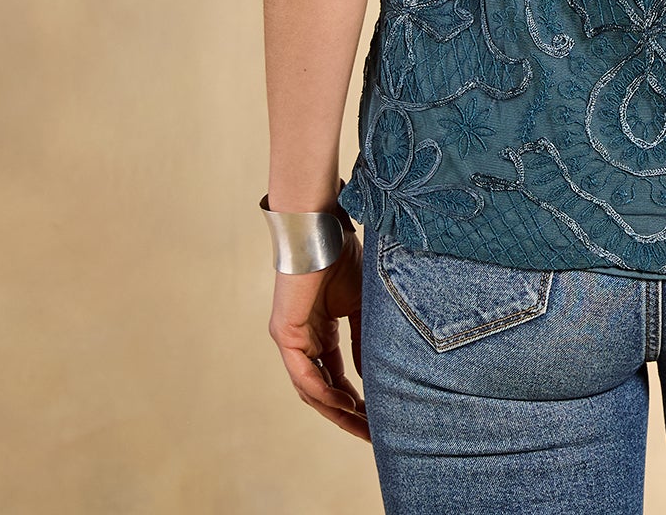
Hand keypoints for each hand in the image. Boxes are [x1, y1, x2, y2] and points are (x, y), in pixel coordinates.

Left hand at [268, 226, 368, 440]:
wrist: (322, 229)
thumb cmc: (343, 257)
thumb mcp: (363, 305)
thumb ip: (365, 341)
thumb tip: (376, 376)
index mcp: (322, 334)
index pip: (338, 379)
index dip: (358, 401)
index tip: (380, 420)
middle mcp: (304, 342)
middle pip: (325, 392)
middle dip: (349, 415)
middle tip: (373, 436)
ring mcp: (292, 340)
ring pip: (312, 389)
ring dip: (337, 411)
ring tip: (363, 426)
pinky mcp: (285, 334)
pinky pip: (304, 374)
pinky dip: (323, 392)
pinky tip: (344, 404)